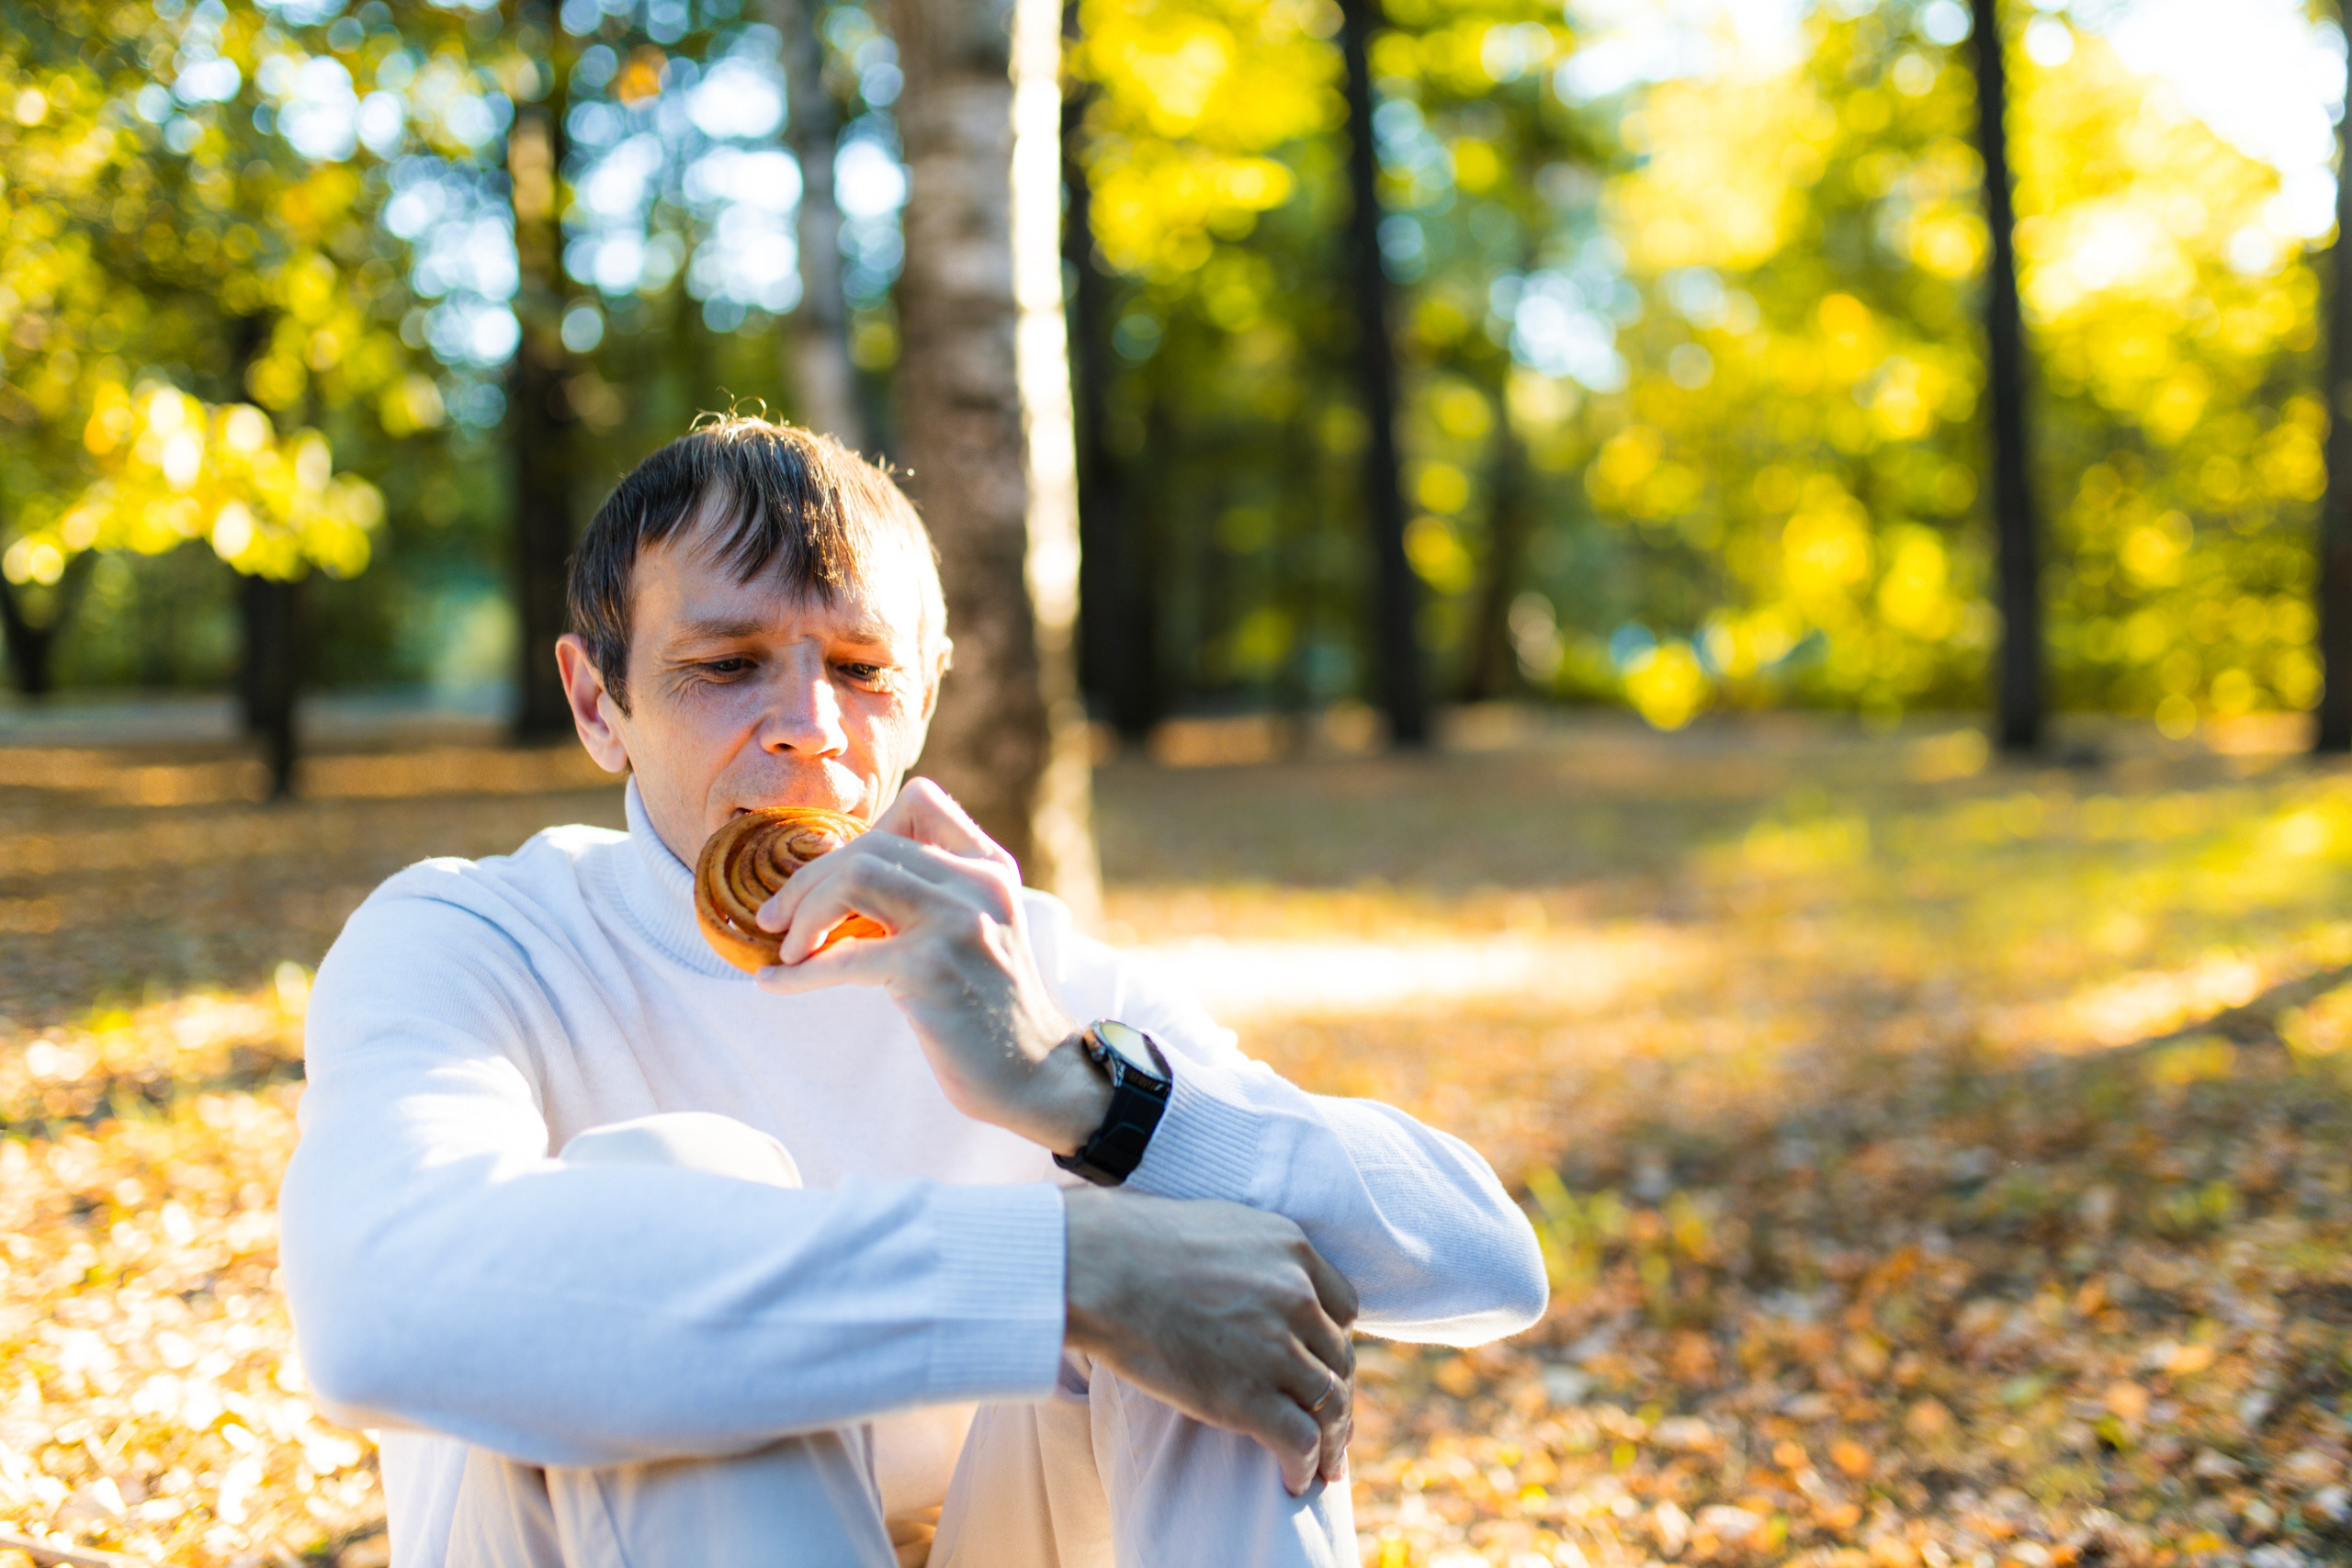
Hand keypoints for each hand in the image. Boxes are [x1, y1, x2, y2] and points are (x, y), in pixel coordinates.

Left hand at [750, 779, 1111, 1152]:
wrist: (1037, 1074)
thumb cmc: (993, 1010)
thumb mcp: (980, 931)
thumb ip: (934, 895)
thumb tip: (837, 880)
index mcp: (990, 868)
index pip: (921, 802)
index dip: (864, 829)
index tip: (834, 875)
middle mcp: (978, 884)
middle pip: (870, 846)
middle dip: (809, 881)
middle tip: (777, 919)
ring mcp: (957, 924)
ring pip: (856, 878)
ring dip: (804, 913)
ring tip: (788, 949)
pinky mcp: (931, 969)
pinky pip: (842, 957)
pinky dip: (798, 972)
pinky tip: (774, 983)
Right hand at [1063, 1188, 1357, 1494]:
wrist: (1098, 1269)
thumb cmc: (1133, 1245)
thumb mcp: (1218, 1228)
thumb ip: (1253, 1258)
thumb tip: (1249, 1287)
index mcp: (1292, 1251)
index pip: (1342, 1308)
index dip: (1332, 1342)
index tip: (1321, 1366)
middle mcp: (1297, 1296)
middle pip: (1338, 1358)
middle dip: (1337, 1397)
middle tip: (1333, 1428)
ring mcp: (1276, 1348)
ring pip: (1328, 1403)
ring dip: (1331, 1441)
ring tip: (1323, 1466)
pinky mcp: (1249, 1397)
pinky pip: (1299, 1440)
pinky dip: (1304, 1466)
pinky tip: (1295, 1480)